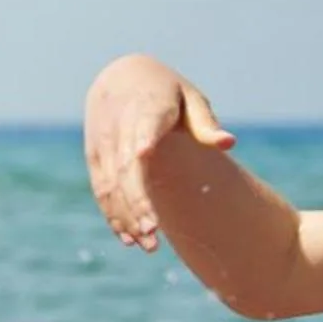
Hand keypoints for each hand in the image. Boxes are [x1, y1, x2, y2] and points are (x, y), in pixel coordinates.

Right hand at [83, 54, 235, 252]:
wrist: (118, 76)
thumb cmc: (165, 90)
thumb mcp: (190, 98)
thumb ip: (206, 124)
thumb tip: (228, 144)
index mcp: (147, 109)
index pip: (143, 133)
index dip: (141, 148)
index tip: (144, 161)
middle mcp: (120, 129)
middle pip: (124, 171)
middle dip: (137, 203)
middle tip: (155, 235)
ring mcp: (103, 146)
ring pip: (109, 187)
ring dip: (126, 217)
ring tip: (148, 245)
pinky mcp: (94, 158)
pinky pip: (101, 191)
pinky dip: (112, 215)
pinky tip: (128, 238)